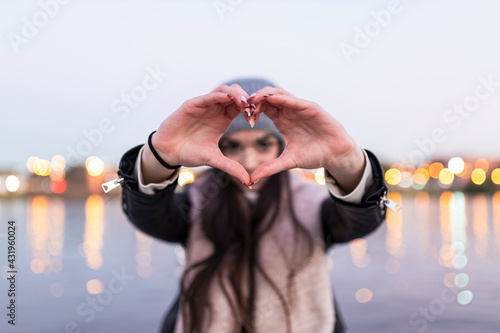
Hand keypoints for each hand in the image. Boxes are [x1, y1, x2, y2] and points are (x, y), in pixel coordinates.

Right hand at [144, 84, 253, 184]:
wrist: (168, 152)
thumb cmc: (190, 153)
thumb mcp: (214, 160)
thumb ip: (231, 167)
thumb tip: (249, 182)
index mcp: (223, 119)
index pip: (241, 107)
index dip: (250, 109)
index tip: (255, 118)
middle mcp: (215, 109)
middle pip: (235, 94)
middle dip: (246, 99)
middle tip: (253, 109)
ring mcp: (204, 105)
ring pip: (224, 91)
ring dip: (235, 94)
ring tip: (244, 103)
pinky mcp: (192, 104)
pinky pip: (208, 96)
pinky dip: (219, 95)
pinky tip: (228, 99)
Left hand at [248, 87, 365, 192]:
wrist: (335, 155)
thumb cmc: (314, 155)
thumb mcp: (288, 161)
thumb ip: (270, 167)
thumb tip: (251, 179)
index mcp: (282, 120)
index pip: (263, 108)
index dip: (252, 110)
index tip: (244, 117)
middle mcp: (289, 111)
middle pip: (268, 97)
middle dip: (254, 99)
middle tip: (243, 105)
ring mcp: (300, 108)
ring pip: (279, 94)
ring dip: (265, 94)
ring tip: (253, 99)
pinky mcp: (311, 108)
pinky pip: (294, 100)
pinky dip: (282, 98)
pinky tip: (272, 98)